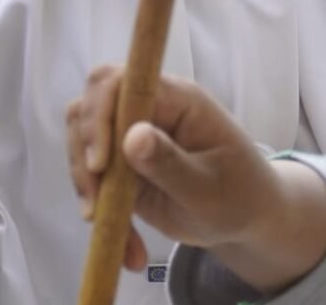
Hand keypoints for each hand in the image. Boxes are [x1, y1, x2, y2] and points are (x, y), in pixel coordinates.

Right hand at [66, 67, 325, 292]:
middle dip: (84, 152)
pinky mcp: (119, 157)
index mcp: (175, 98)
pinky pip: (90, 170)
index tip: (100, 164)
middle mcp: (146, 106)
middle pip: (89, 105)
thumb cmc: (240, 198)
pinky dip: (96, 204)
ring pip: (82, 137)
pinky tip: (125, 244)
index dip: (99, 115)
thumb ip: (172, 164)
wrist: (245, 220)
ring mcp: (129, 130)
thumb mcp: (210, 190)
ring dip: (85, 183)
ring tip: (105, 225)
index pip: (119, 83)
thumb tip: (132, 137)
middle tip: (93, 202)